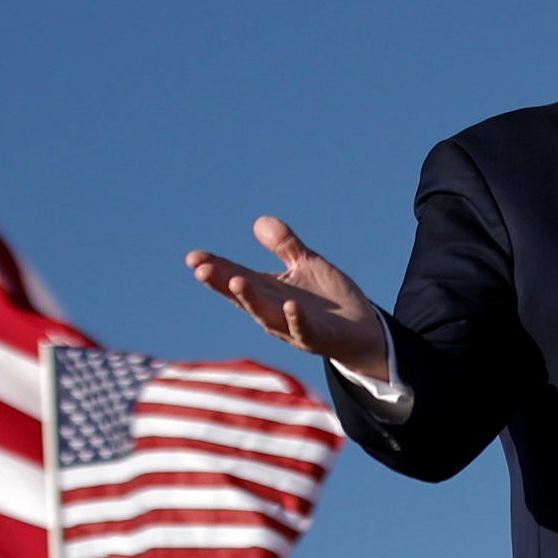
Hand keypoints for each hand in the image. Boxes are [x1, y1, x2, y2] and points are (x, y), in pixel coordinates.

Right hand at [187, 217, 388, 377]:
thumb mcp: (307, 264)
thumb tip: (259, 221)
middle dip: (222, 282)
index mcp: (270, 291)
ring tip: (237, 281)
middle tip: (201, 268)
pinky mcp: (317, 337)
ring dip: (251, 299)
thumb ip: (285, 245)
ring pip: (267, 314)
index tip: (193, 257)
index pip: (236, 276)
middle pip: (243, 295)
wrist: (364, 331)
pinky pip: (304, 329)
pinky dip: (295, 318)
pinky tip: (290, 305)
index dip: (215, 268)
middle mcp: (274, 310)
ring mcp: (293, 326)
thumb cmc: (330, 301)